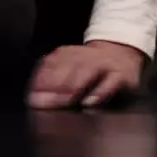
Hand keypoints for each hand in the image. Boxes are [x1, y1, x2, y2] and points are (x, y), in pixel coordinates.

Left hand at [27, 40, 147, 108]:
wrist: (123, 53)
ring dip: (75, 86)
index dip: (42, 81)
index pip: (53, 63)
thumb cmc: (90, 68)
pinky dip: (100, 92)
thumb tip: (33, 99)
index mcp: (70, 53)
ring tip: (65, 101)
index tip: (33, 98)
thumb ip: (49, 81)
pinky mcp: (122, 76)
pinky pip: (112, 82)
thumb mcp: (68, 67)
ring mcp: (105, 64)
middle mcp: (87, 55)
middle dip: (56, 85)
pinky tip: (90, 102)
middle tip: (46, 103)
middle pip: (69, 67)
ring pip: (89, 70)